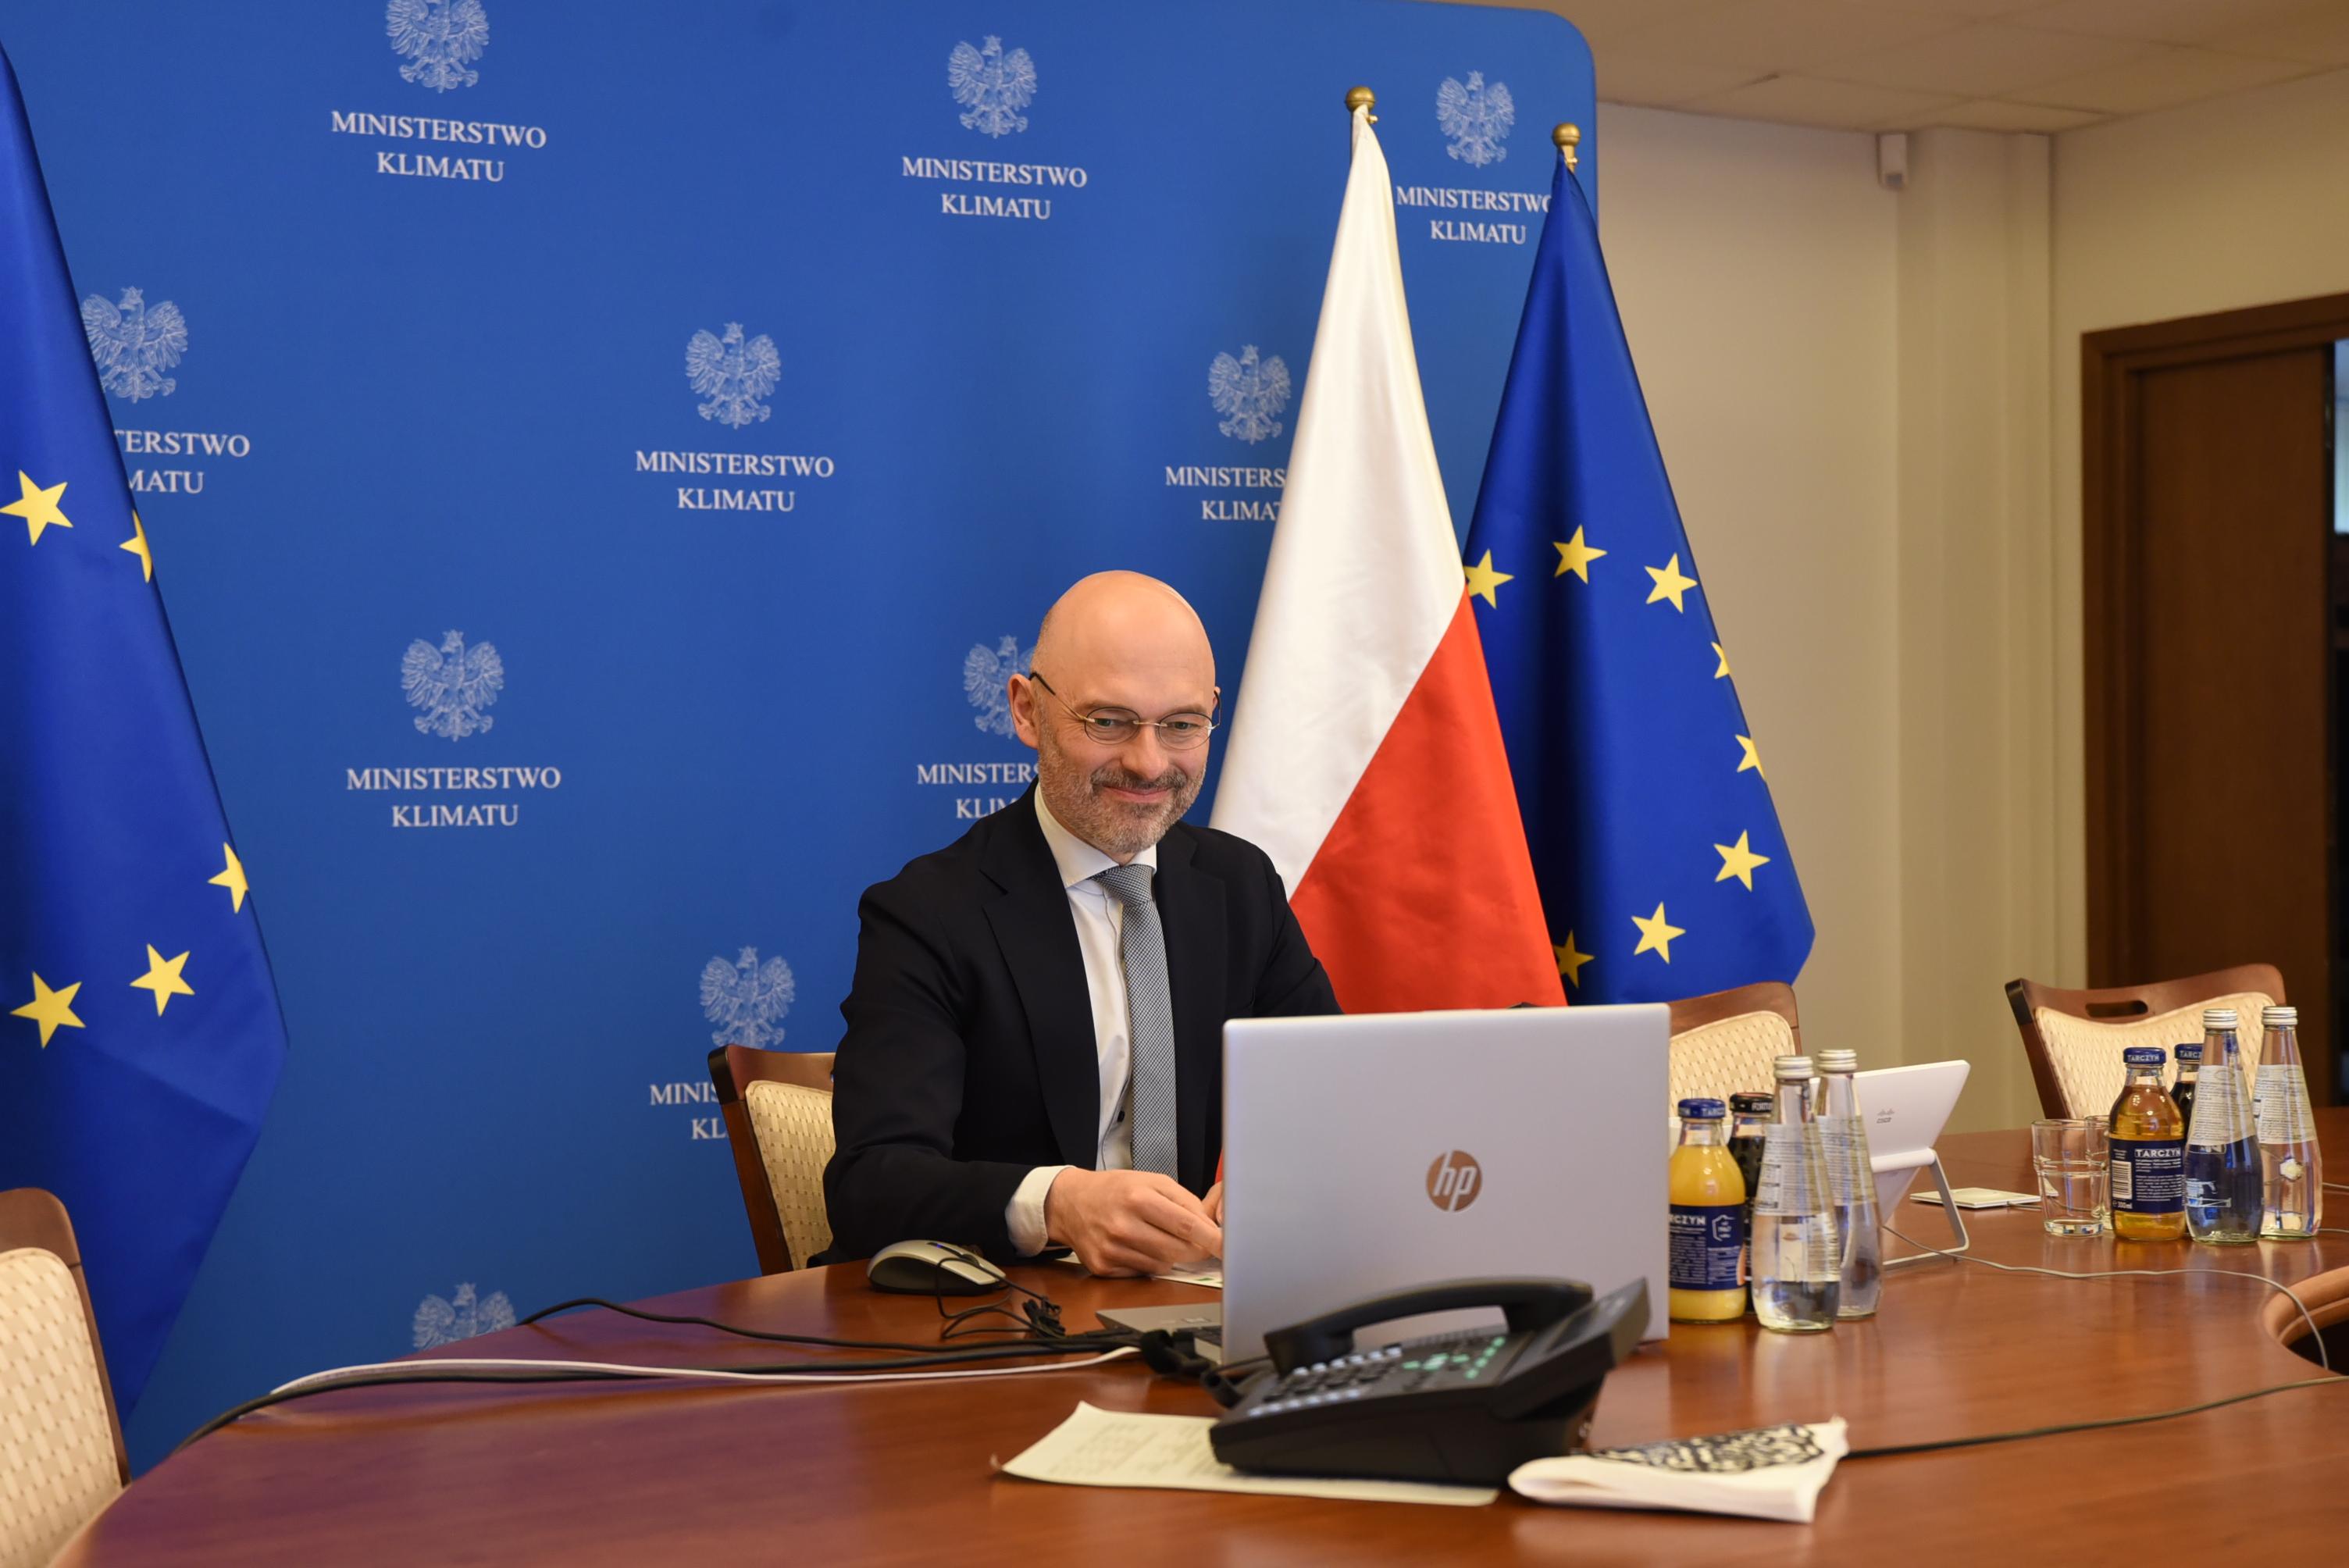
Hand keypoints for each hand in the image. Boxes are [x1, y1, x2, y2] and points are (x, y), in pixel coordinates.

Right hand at [1043, 1168, 1222, 1275]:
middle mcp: (1123, 1225)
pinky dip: (1151, 1263)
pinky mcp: (1104, 1267)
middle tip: (1198, 1242)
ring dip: (1171, 1255)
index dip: (1210, 1238)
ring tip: (1158, 1236)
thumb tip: (1209, 1226)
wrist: (1071, 1203)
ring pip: (1163, 1265)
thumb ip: (1184, 1201)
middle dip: (1195, 1249)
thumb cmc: (1115, 1190)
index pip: (1185, 1224)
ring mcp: (1112, 1249)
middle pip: (1177, 1249)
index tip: (1227, 1247)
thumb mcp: (1152, 1180)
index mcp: (1138, 1197)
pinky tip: (1140, 1246)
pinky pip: (1144, 1273)